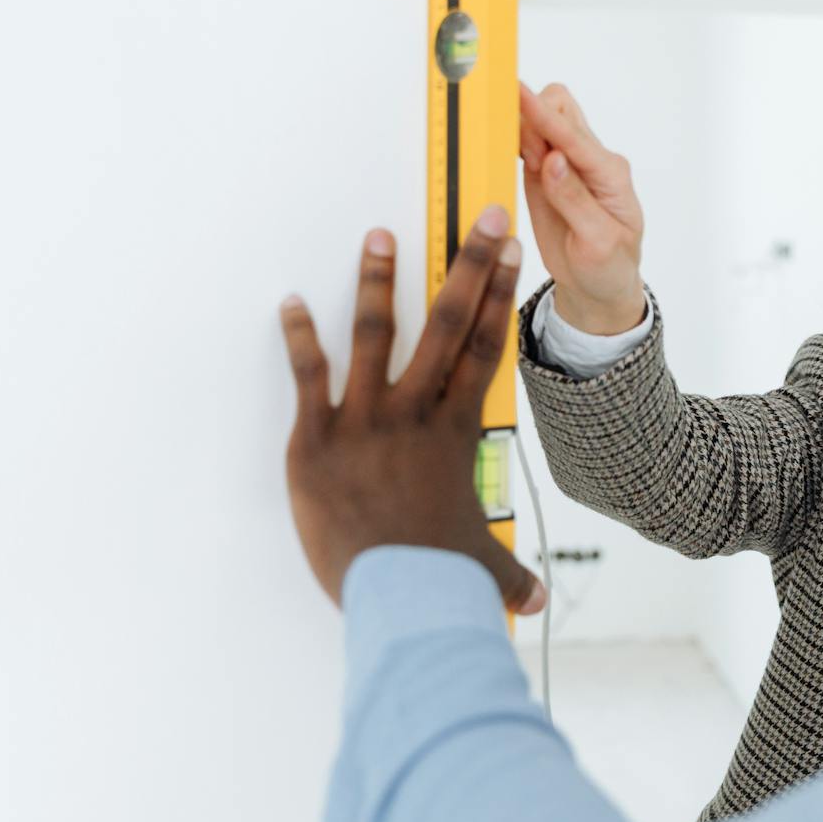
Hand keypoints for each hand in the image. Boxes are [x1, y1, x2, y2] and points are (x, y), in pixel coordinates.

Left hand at [278, 207, 546, 611]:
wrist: (400, 594)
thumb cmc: (441, 579)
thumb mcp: (483, 570)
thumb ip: (508, 578)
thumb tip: (534, 604)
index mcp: (457, 431)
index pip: (484, 347)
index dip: (500, 295)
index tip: (511, 253)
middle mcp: (416, 412)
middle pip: (447, 323)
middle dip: (468, 265)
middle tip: (483, 217)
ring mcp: (366, 420)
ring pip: (375, 334)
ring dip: (378, 281)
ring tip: (379, 235)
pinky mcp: (317, 439)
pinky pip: (308, 376)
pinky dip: (298, 337)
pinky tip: (289, 301)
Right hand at [518, 82, 646, 333]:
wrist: (600, 286)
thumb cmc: (608, 266)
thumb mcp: (598, 242)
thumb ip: (575, 200)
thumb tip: (553, 159)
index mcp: (611, 174)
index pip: (574, 137)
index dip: (544, 116)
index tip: (518, 93)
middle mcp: (591, 160)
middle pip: (562, 109)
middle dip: (535, 119)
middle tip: (528, 160)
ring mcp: (567, 162)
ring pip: (543, 118)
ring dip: (525, 130)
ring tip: (527, 168)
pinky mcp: (545, 171)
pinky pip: (527, 140)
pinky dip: (515, 140)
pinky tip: (515, 158)